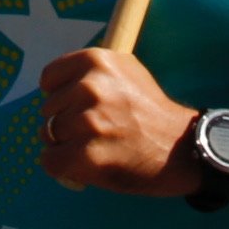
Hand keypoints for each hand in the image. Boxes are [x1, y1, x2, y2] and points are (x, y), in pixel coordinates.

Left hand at [35, 46, 197, 196]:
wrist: (180, 148)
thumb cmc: (150, 111)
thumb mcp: (125, 72)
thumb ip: (91, 74)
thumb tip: (54, 87)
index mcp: (96, 61)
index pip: (49, 79)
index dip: (60, 96)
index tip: (76, 107)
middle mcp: (89, 86)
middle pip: (48, 110)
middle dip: (65, 123)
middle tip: (96, 132)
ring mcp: (87, 121)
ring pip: (48, 136)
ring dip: (65, 146)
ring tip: (95, 148)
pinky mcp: (86, 155)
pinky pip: (50, 161)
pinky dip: (62, 168)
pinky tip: (83, 167)